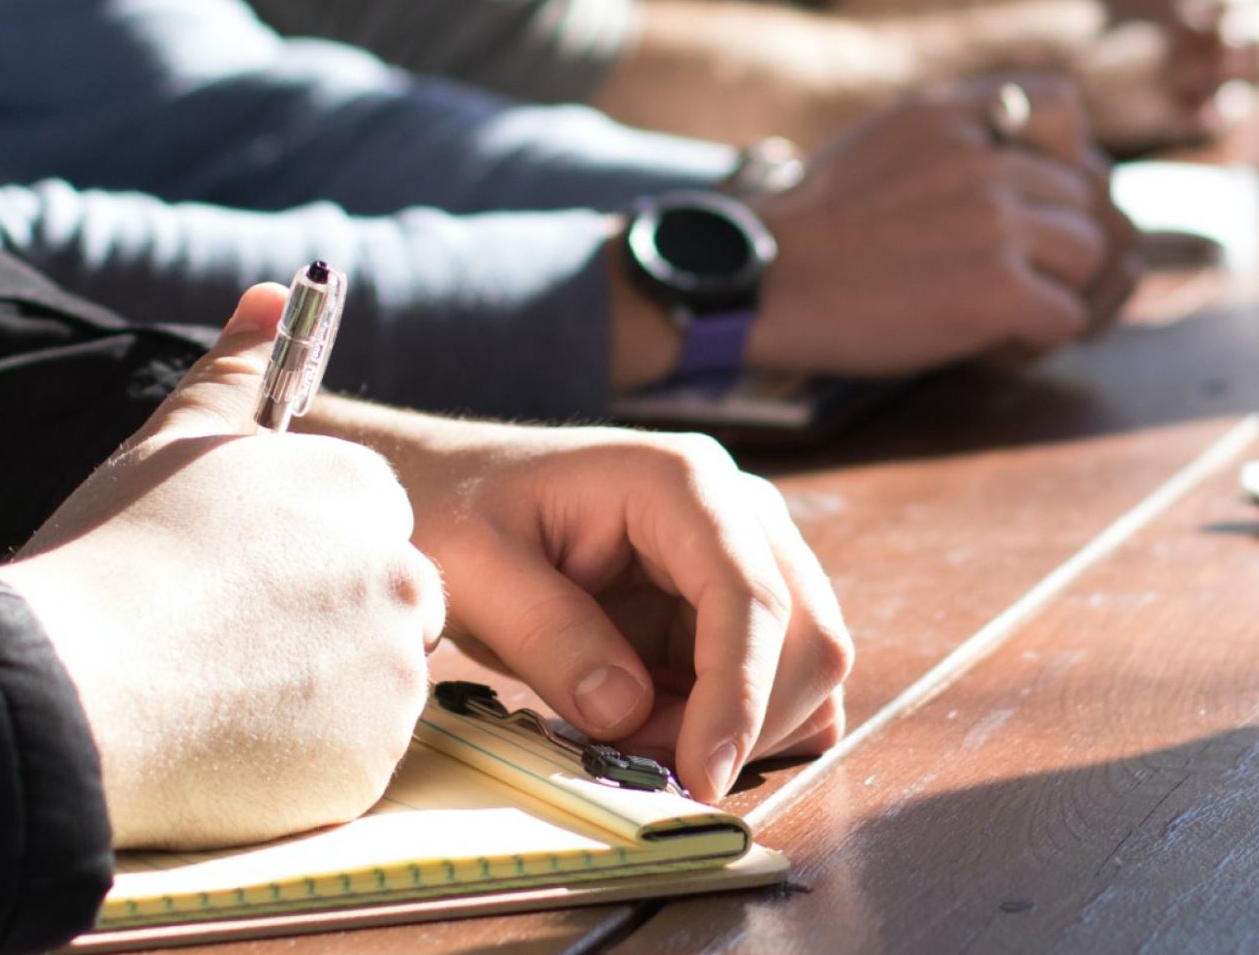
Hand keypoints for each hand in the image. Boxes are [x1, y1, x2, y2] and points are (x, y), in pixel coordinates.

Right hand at [0, 286, 445, 850]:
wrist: (72, 686)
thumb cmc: (113, 555)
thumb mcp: (173, 442)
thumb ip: (237, 370)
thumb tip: (271, 293)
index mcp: (360, 492)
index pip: (367, 525)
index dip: (299, 558)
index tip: (238, 581)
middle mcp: (399, 576)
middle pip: (384, 606)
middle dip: (321, 625)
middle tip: (223, 643)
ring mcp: (392, 675)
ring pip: (369, 686)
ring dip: (312, 693)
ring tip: (212, 691)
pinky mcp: (371, 762)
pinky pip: (348, 760)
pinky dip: (299, 759)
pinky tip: (223, 742)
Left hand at [305, 408, 853, 801]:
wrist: (451, 491)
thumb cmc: (458, 510)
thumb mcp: (474, 568)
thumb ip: (548, 634)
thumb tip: (625, 710)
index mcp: (682, 482)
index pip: (750, 596)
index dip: (738, 695)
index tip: (701, 776)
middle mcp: (738, 512)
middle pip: (807, 636)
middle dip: (741, 722)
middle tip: (641, 764)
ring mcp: (745, 557)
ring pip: (805, 667)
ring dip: (736, 730)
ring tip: (631, 737)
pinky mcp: (733, 606)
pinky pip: (777, 682)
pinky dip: (736, 726)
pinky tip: (661, 728)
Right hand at [747, 76, 1140, 375]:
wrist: (760, 281)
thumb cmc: (820, 226)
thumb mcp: (889, 139)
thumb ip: (965, 137)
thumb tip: (1059, 169)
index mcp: (954, 110)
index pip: (1063, 107)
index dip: (1061, 158)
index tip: (1025, 197)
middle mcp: (984, 156)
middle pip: (1086, 196)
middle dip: (1058, 244)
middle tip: (1004, 277)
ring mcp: (994, 221)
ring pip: (1090, 257)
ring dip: (1055, 293)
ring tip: (994, 312)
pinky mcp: (996, 289)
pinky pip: (1066, 318)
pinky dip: (1033, 340)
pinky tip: (984, 343)